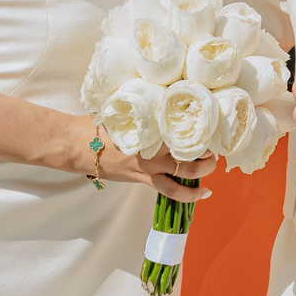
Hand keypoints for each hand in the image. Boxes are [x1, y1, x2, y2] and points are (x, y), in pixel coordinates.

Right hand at [77, 123, 209, 201]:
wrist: (80, 145)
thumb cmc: (102, 125)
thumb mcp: (127, 113)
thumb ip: (146, 111)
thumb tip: (164, 102)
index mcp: (151, 126)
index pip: (183, 126)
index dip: (201, 127)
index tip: (210, 124)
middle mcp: (154, 146)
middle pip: (190, 149)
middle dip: (208, 150)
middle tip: (215, 147)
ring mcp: (150, 165)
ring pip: (185, 172)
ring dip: (203, 171)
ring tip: (212, 166)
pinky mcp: (143, 179)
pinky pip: (171, 190)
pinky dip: (189, 194)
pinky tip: (203, 193)